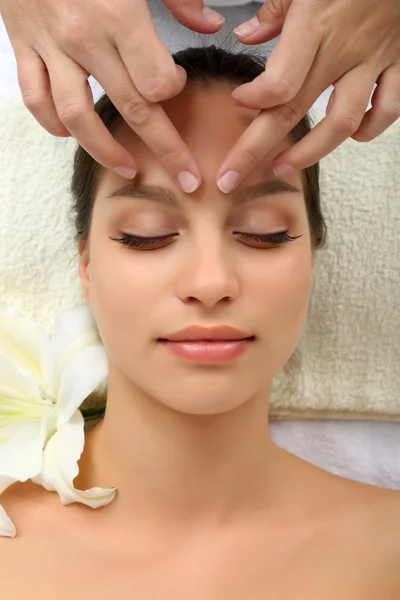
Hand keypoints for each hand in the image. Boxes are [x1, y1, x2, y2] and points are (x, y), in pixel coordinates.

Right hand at [0, 0, 224, 191]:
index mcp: (119, 15)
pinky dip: (53, 123)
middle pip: (132, 109)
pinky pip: (36, 98)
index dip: (173, 90)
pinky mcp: (24, 47)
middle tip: (188, 178)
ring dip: (106, 150)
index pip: (156, 81)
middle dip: (165, 149)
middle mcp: (85, 38)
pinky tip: (71, 135)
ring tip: (129, 170)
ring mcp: (51, 47)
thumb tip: (210, 25)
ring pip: (78, 117)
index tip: (176, 86)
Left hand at [215, 0, 399, 191]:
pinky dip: (370, 128)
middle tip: (230, 177)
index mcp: (316, 25)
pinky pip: (388, 108)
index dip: (253, 100)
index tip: (237, 102)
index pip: (278, 83)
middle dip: (255, 150)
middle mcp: (344, 50)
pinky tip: (352, 135)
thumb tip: (246, 35)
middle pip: (293, 112)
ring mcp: (375, 60)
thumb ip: (276, 9)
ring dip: (309, 152)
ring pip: (343, 123)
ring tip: (282, 167)